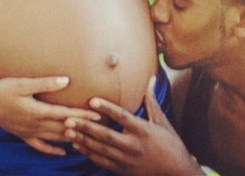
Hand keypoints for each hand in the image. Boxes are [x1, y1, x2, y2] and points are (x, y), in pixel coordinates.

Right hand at [0, 76, 100, 154]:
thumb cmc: (1, 90)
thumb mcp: (23, 84)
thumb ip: (45, 83)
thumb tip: (66, 81)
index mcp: (38, 112)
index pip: (66, 114)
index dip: (83, 114)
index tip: (99, 115)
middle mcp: (36, 125)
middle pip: (64, 127)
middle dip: (83, 127)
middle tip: (100, 128)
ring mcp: (29, 132)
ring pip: (55, 138)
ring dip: (72, 138)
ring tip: (88, 139)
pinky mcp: (22, 134)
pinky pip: (40, 145)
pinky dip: (52, 149)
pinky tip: (62, 151)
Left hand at [64, 76, 204, 175]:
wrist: (176, 172)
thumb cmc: (170, 143)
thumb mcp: (162, 121)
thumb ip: (151, 100)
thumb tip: (151, 78)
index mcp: (143, 130)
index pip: (121, 117)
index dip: (106, 108)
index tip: (92, 100)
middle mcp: (133, 146)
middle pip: (105, 136)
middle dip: (86, 127)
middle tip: (69, 119)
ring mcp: (126, 160)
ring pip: (100, 150)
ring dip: (83, 140)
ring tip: (68, 131)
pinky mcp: (122, 170)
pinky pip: (102, 161)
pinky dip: (88, 153)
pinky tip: (78, 145)